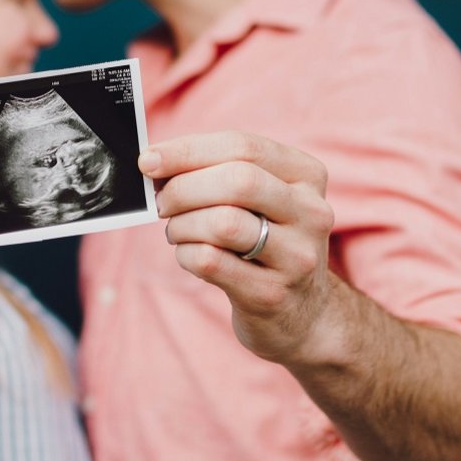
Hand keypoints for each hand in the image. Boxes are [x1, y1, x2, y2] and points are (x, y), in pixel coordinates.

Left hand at [140, 132, 336, 364]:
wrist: (301, 314)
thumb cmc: (265, 242)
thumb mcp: (260, 201)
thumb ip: (217, 173)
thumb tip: (155, 161)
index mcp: (307, 176)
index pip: (243, 147)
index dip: (187, 151)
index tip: (149, 160)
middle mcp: (311, 213)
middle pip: (237, 181)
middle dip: (183, 188)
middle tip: (161, 203)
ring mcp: (297, 257)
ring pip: (223, 223)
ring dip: (182, 224)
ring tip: (177, 231)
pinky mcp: (272, 294)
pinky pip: (211, 262)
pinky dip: (185, 254)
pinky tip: (188, 255)